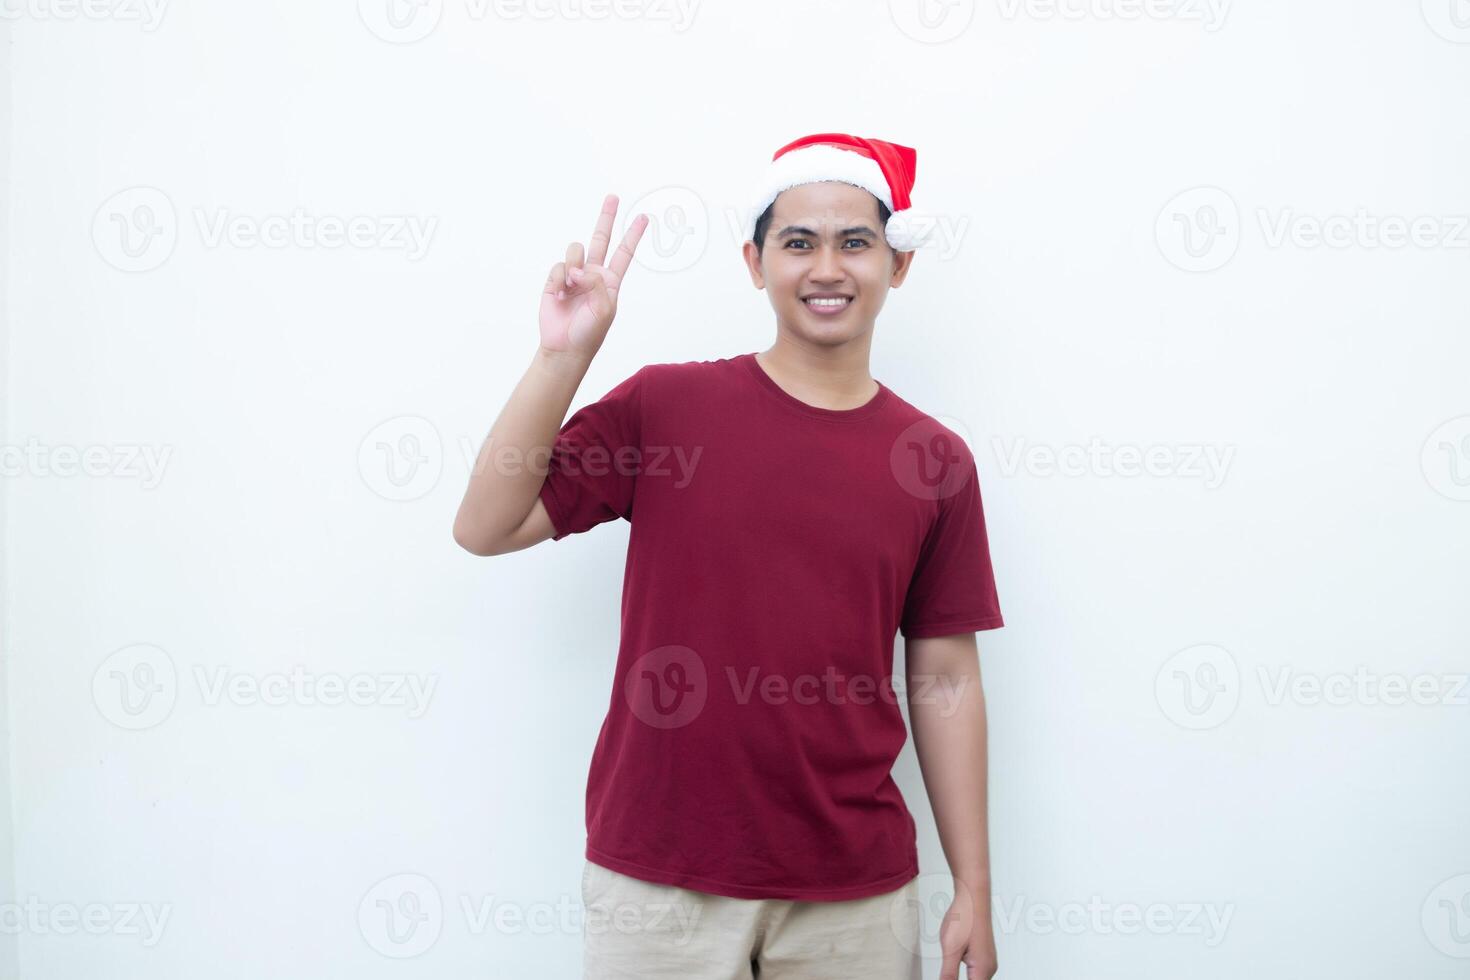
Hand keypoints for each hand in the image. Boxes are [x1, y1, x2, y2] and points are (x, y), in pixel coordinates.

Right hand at [539, 194, 648, 360]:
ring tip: (572, 287)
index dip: (633, 235)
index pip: (624, 253)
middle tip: (613, 197)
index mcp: (610, 281)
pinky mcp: (555, 280)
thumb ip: (596, 282)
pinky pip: (558, 266)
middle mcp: (592, 274)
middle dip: (606, 218)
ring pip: (575, 250)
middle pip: (600, 239)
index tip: (644, 218)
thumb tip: (577, 269)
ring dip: (574, 266)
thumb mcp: (604, 308)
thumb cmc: (589, 332)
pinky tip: (561, 295)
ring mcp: (573, 276)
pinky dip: (560, 279)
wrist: (565, 347)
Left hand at [939, 879, 997, 979]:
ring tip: (949, 967)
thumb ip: (948, 974)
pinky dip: (964, 972)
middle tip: (947, 970)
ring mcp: (988, 961)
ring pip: (974, 979)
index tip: (947, 976)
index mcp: (982, 970)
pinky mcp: (983, 955)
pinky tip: (955, 962)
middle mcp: (989, 968)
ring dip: (960, 977)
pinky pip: (975, 972)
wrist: (973, 897)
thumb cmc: (965, 917)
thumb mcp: (950, 949)